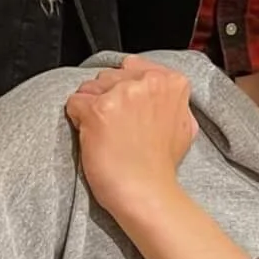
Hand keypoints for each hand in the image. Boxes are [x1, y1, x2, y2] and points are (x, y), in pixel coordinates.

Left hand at [65, 60, 199, 222]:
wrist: (146, 192)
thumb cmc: (161, 165)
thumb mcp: (184, 123)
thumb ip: (172, 99)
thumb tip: (162, 86)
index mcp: (171, 81)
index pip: (132, 66)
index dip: (124, 89)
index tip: (127, 108)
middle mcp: (148, 82)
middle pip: (108, 76)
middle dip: (106, 97)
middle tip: (117, 127)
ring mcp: (122, 94)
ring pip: (89, 88)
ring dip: (91, 109)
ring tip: (105, 134)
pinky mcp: (97, 110)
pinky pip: (73, 103)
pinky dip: (77, 121)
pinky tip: (93, 137)